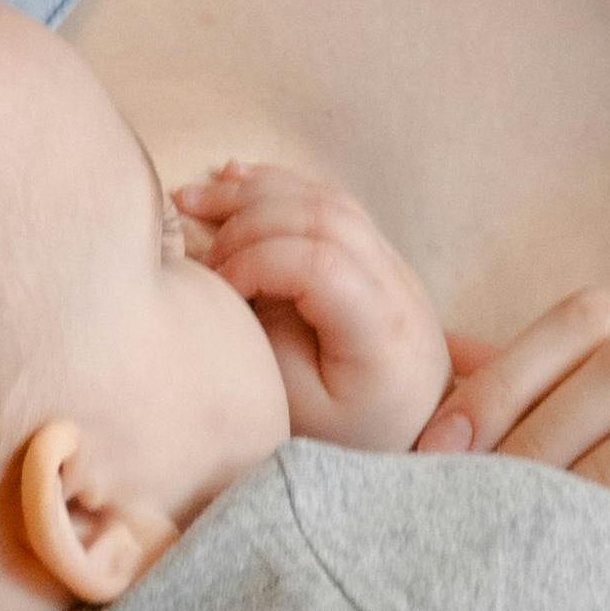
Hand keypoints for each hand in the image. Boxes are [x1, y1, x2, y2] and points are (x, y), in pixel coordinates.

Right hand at [172, 160, 451, 451]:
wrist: (414, 429)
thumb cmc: (351, 431)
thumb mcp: (300, 410)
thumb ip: (266, 343)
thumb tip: (226, 281)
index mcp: (382, 330)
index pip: (320, 263)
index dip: (256, 262)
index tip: (217, 291)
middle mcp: (397, 284)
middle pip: (324, 216)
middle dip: (249, 219)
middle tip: (198, 248)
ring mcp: (391, 262)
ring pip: (326, 199)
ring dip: (257, 193)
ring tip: (195, 199)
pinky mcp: (377, 254)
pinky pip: (331, 202)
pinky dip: (279, 187)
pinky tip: (233, 179)